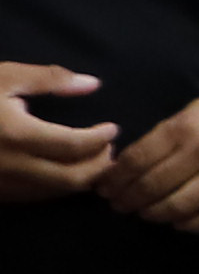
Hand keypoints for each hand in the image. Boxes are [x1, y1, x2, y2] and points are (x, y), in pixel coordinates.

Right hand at [0, 62, 109, 204]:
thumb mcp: (4, 77)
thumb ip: (50, 80)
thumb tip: (93, 84)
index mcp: (17, 134)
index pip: (74, 146)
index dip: (101, 140)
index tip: (113, 130)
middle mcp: (10, 166)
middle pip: (70, 179)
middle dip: (98, 167)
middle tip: (110, 150)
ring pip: (52, 193)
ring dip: (80, 179)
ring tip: (93, 160)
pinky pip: (31, 196)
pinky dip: (54, 187)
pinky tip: (62, 170)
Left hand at [102, 82, 198, 232]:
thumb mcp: (197, 110)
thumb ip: (167, 134)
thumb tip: (132, 162)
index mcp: (185, 127)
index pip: (137, 160)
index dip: (115, 179)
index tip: (105, 188)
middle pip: (151, 187)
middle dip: (129, 200)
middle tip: (120, 206)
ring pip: (176, 207)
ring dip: (154, 215)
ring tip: (146, 214)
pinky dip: (188, 225)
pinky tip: (179, 222)